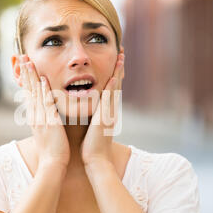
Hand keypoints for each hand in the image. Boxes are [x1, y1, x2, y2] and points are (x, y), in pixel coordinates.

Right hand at [19, 55, 69, 170]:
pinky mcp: (48, 122)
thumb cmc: (52, 151)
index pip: (29, 94)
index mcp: (34, 117)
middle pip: (28, 89)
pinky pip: (45, 103)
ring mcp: (40, 118)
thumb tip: (45, 116)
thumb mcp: (46, 133)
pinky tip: (43, 80)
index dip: (26, 79)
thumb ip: (45, 122)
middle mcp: (34, 115)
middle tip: (21, 56)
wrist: (52, 164)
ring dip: (32, 76)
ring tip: (28, 61)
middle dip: (25, 72)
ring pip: (34, 93)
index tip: (24, 66)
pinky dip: (43, 91)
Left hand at [80, 52, 124, 166]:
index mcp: (107, 111)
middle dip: (119, 68)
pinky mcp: (105, 119)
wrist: (96, 160)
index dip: (114, 73)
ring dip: (118, 73)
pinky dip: (111, 89)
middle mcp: (111, 110)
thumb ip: (94, 116)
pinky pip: (108, 101)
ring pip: (115, 89)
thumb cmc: (92, 146)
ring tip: (120, 58)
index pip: (112, 88)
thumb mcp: (93, 126)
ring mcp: (110, 114)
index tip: (116, 60)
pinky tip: (112, 78)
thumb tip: (90, 108)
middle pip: (117, 84)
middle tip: (121, 52)